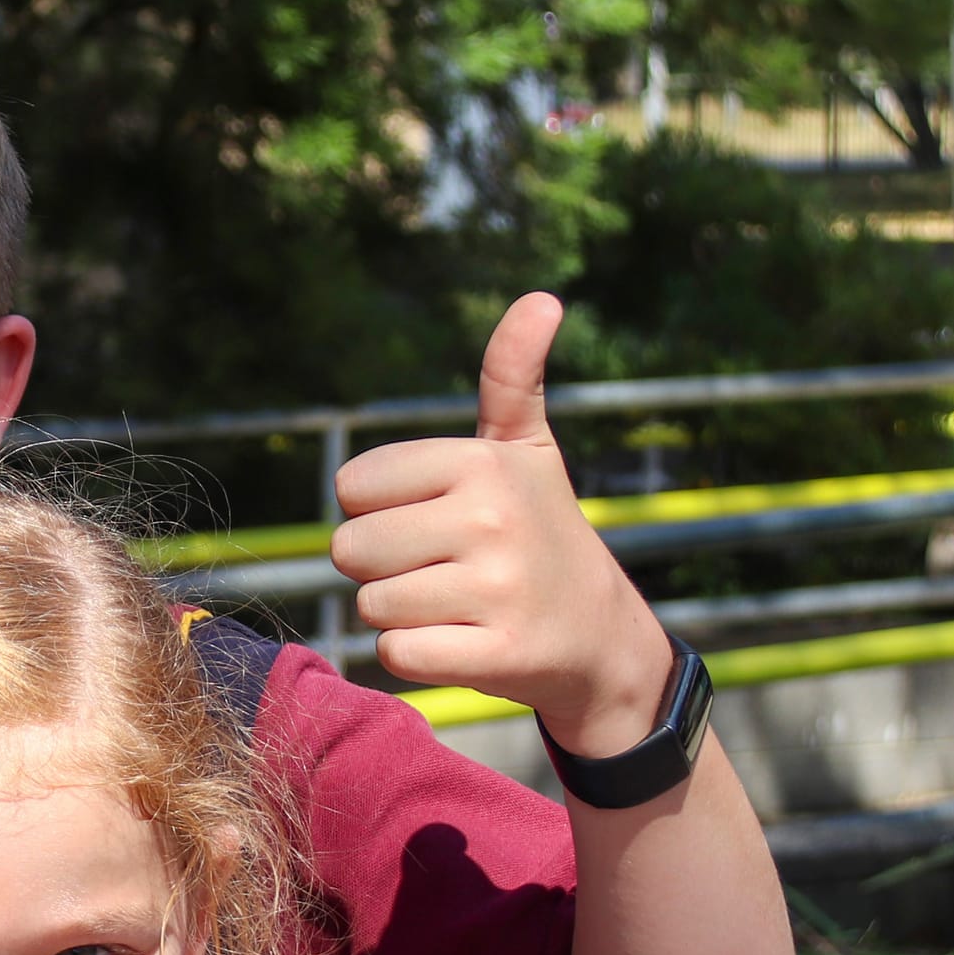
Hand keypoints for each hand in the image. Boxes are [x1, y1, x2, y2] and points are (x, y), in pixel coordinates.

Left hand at [328, 294, 670, 753]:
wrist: (602, 636)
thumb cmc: (541, 533)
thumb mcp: (527, 450)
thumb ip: (513, 376)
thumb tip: (541, 298)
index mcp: (482, 462)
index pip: (353, 486)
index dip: (379, 510)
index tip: (433, 519)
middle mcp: (491, 518)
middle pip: (351, 548)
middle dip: (383, 566)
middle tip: (441, 569)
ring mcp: (498, 588)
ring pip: (372, 605)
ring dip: (401, 614)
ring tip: (457, 605)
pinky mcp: (499, 654)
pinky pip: (396, 653)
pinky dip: (415, 656)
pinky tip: (461, 643)